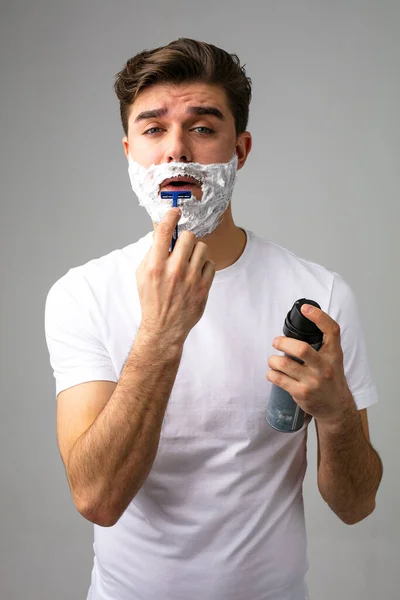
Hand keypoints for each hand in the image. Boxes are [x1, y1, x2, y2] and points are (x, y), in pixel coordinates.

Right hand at [136, 209, 215, 344]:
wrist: (164, 327)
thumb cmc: (152, 299)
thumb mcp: (143, 274)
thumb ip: (152, 252)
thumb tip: (161, 230)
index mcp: (155, 266)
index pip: (164, 232)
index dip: (171, 216)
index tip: (175, 210)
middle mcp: (174, 271)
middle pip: (188, 236)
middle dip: (185, 239)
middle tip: (182, 247)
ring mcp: (191, 279)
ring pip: (202, 247)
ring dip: (196, 251)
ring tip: (189, 261)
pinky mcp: (204, 287)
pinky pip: (210, 263)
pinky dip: (204, 266)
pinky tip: (196, 274)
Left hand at [266, 304, 354, 423]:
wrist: (336, 407)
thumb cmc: (331, 379)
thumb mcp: (333, 359)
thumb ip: (322, 344)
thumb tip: (301, 324)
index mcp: (334, 354)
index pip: (331, 330)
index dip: (318, 316)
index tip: (305, 308)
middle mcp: (325, 367)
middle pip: (302, 349)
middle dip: (283, 342)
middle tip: (276, 342)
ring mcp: (313, 381)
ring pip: (284, 364)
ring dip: (273, 360)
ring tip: (273, 361)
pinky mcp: (302, 393)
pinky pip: (278, 379)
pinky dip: (271, 373)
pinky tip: (274, 373)